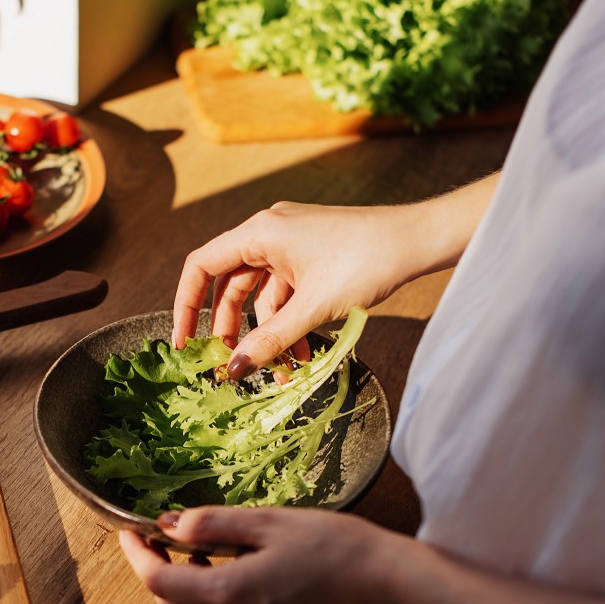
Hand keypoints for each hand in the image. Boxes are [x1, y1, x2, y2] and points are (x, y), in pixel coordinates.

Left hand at [118, 506, 404, 603]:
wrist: (398, 591)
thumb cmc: (342, 550)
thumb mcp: (273, 522)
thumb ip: (216, 524)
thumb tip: (171, 524)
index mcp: (231, 596)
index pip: (158, 584)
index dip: (137, 556)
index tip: (131, 533)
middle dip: (158, 579)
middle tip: (163, 544)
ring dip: (188, 594)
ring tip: (202, 554)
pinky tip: (239, 572)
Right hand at [174, 174, 498, 378]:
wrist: (419, 239)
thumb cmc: (367, 261)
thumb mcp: (313, 308)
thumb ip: (270, 341)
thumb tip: (234, 371)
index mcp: (260, 232)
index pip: (202, 266)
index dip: (186, 305)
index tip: (186, 343)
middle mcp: (270, 232)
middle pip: (230, 285)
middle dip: (230, 329)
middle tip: (230, 367)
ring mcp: (292, 243)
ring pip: (262, 294)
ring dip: (267, 333)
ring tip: (281, 370)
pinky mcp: (312, 256)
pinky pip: (287, 293)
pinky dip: (290, 322)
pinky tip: (304, 352)